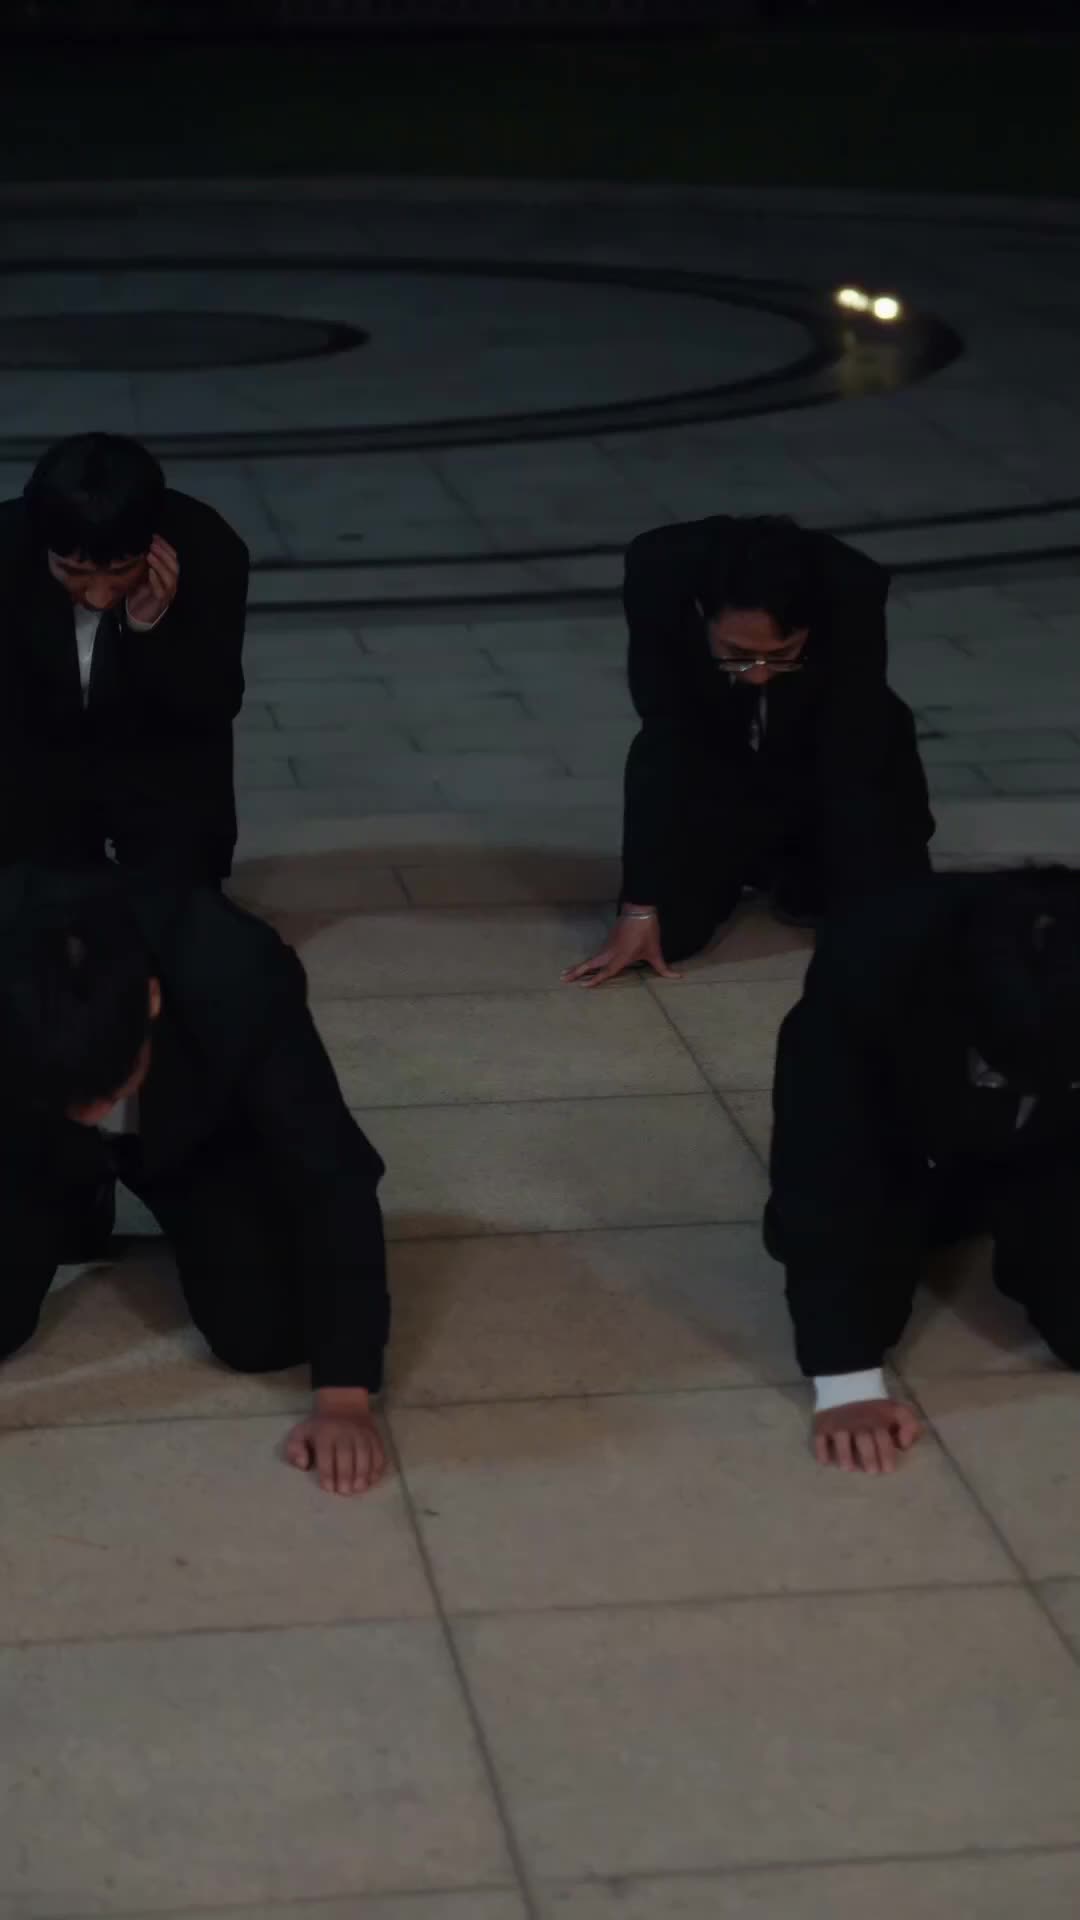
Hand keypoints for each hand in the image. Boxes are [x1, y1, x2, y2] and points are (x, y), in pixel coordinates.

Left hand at [126, 533, 178, 626]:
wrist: (137, 616)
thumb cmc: (140, 595)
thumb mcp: (139, 575)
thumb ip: (139, 564)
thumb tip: (134, 550)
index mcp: (168, 575)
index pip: (172, 558)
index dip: (165, 546)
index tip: (155, 537)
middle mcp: (171, 583)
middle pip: (174, 566)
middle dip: (164, 553)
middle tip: (153, 545)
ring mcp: (167, 593)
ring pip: (170, 577)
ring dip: (160, 565)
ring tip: (150, 555)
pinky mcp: (160, 602)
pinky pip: (161, 590)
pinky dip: (156, 580)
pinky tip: (150, 572)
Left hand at [285, 1387, 386, 1495]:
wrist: (343, 1406)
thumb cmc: (320, 1428)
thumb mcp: (300, 1433)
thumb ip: (294, 1450)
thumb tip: (303, 1465)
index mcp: (325, 1433)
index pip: (326, 1455)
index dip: (328, 1474)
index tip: (329, 1488)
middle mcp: (345, 1432)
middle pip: (347, 1456)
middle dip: (346, 1476)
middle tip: (345, 1491)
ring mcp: (362, 1433)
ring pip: (365, 1454)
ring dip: (363, 1474)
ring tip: (358, 1489)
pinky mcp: (375, 1436)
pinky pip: (379, 1453)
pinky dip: (377, 1468)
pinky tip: (371, 1480)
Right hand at [562, 908, 680, 987]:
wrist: (640, 911)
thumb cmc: (647, 932)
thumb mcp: (656, 952)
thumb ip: (664, 968)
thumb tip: (678, 977)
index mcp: (620, 958)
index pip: (605, 972)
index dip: (594, 980)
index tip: (582, 986)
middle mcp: (610, 953)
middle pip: (590, 964)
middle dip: (576, 972)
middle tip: (562, 978)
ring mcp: (608, 945)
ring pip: (591, 958)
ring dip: (579, 966)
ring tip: (567, 973)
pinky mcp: (609, 940)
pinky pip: (597, 953)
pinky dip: (588, 960)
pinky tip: (585, 965)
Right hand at [813, 1397, 921, 1474]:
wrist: (848, 1384)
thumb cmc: (876, 1407)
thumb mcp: (898, 1411)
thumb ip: (910, 1426)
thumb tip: (904, 1446)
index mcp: (877, 1421)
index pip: (884, 1440)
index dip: (887, 1456)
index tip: (888, 1469)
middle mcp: (857, 1424)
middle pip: (863, 1442)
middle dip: (869, 1459)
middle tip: (872, 1471)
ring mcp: (838, 1425)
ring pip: (841, 1441)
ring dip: (845, 1457)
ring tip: (849, 1468)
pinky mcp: (822, 1425)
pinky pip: (819, 1439)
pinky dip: (822, 1451)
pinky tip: (826, 1462)